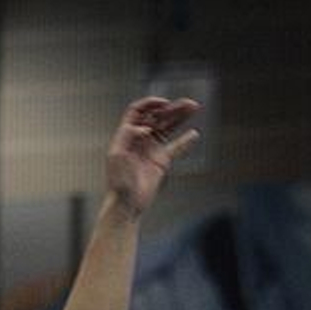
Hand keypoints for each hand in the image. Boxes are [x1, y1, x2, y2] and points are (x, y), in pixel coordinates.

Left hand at [106, 97, 202, 217]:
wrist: (126, 204)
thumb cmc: (117, 182)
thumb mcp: (116, 156)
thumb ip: (127, 137)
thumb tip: (143, 128)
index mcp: (127, 134)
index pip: (138, 111)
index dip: (150, 103)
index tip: (165, 104)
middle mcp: (139, 139)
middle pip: (157, 116)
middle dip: (172, 108)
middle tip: (188, 104)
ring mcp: (151, 149)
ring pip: (168, 127)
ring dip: (180, 117)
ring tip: (194, 108)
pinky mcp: (161, 161)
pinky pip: (175, 147)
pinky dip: (185, 140)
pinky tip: (194, 134)